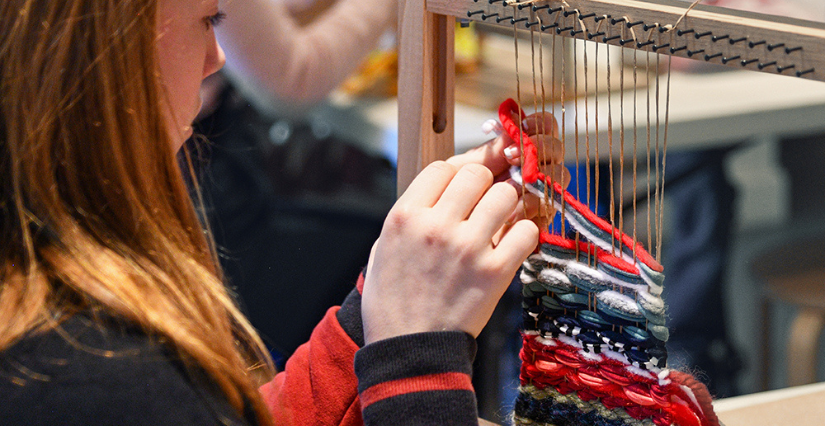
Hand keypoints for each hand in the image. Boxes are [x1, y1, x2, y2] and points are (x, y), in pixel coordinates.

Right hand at [362, 161, 538, 342]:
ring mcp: (467, 247)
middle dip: (483, 185)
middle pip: (476, 174)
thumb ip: (411, 215)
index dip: (456, 175)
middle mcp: (435, 225)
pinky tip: (512, 244)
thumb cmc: (393, 301)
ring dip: (506, 205)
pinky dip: (525, 234)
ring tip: (500, 223)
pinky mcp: (495, 271)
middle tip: (483, 204)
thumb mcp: (384, 248)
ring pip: (505, 195)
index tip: (462, 188)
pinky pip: (526, 231)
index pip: (442, 167)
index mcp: (404, 216)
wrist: (410, 349)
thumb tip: (441, 189)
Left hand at [448, 111, 570, 222]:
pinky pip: (548, 206)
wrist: (451, 237)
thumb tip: (509, 133)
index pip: (545, 126)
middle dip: (537, 147)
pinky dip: (531, 204)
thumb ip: (485, 154)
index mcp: (520, 149)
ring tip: (509, 184)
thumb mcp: (462, 172)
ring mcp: (542, 193)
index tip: (522, 126)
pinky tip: (510, 210)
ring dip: (535, 176)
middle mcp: (537, 167)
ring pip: (559, 176)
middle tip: (510, 156)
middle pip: (556, 148)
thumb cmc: (454, 199)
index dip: (540, 123)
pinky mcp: (543, 219)